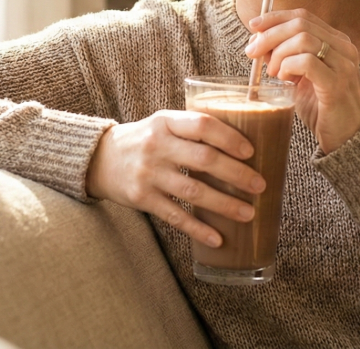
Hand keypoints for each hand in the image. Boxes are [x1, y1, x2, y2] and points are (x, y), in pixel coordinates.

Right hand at [86, 111, 265, 247]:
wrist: (100, 159)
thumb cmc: (145, 140)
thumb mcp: (163, 123)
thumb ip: (192, 129)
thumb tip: (242, 143)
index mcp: (166, 122)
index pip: (202, 125)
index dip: (229, 137)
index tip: (251, 151)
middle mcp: (157, 146)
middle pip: (204, 159)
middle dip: (236, 174)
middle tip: (260, 185)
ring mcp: (149, 173)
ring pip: (194, 191)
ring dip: (225, 204)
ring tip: (248, 213)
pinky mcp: (142, 198)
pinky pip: (176, 216)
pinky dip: (198, 229)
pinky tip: (218, 238)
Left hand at [246, 9, 359, 153]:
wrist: (346, 139)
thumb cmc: (321, 107)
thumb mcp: (300, 76)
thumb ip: (284, 57)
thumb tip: (257, 41)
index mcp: (336, 41)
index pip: (303, 16)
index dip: (275, 17)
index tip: (253, 26)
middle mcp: (343, 48)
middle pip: (300, 24)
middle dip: (270, 35)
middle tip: (253, 53)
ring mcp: (343, 65)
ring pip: (303, 39)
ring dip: (279, 54)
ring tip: (273, 73)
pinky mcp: (337, 84)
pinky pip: (307, 62)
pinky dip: (288, 66)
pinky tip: (285, 80)